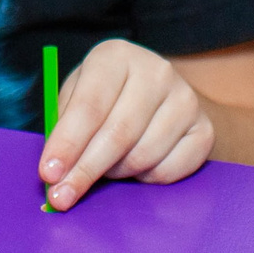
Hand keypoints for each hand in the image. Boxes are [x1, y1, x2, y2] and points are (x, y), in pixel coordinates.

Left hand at [37, 39, 214, 208]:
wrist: (160, 97)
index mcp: (116, 56)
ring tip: (106, 167)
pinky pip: (168, 170)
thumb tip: (53, 171)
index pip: (90, 105)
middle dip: (85, 170)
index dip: (67, 143)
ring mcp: (186, 99)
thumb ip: (63, 127)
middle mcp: (156, 71)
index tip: (49, 174)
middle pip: (117, 133)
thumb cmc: (106, 99)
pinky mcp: (204, 129)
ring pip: (142, 155)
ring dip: (116, 172)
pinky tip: (137, 166)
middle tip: (62, 197)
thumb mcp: (77, 97)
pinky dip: (145, 178)